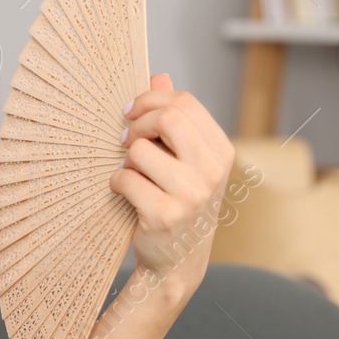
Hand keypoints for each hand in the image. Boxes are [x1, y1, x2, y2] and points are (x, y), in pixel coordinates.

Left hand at [112, 73, 234, 299]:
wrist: (177, 260)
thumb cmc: (176, 201)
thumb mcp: (183, 159)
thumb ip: (173, 119)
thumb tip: (159, 77)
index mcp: (221, 151)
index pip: (185, 103)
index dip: (150, 101)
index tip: (130, 113)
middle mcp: (213, 172)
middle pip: (169, 118)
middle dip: (137, 123)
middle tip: (124, 139)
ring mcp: (191, 195)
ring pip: (140, 150)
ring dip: (125, 160)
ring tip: (130, 173)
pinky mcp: (164, 215)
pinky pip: (125, 179)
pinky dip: (116, 182)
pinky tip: (125, 193)